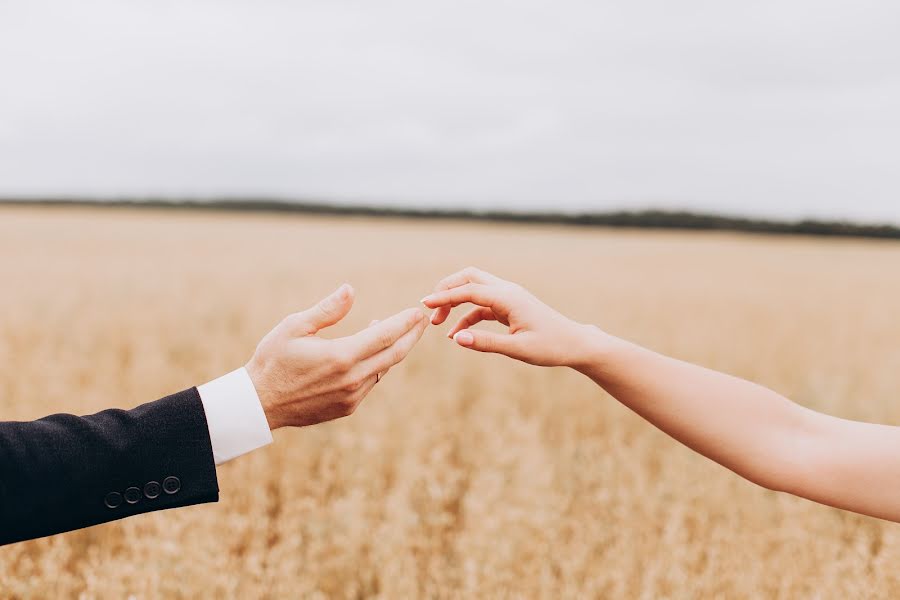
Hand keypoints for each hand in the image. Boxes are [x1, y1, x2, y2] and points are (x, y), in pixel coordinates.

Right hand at [246, 284, 426, 429]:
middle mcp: (352, 379)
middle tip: (423, 321)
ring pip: (383, 369)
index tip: (417, 311)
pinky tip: (371, 353)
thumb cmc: (273, 360)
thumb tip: (350, 290)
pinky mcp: (348, 407)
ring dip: (393, 350)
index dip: (404, 322)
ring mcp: (351, 396)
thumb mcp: (294, 327)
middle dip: (411, 336)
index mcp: (341, 356)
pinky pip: (371, 383)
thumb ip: (327, 310)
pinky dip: (377, 365)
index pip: (384, 335)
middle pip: (394, 354)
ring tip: (394, 332)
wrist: (259, 404)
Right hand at [421, 267, 596, 366]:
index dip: (444, 297)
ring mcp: (508, 297)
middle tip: (430, 310)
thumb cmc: (551, 346)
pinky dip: (466, 315)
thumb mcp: (518, 349)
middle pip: (468, 277)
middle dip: (446, 290)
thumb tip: (456, 338)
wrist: (575, 344)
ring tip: (439, 325)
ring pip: (473, 288)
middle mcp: (507, 291)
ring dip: (455, 302)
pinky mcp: (509, 307)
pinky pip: (481, 305)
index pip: (468, 290)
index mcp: (508, 297)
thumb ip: (486, 343)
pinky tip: (457, 334)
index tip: (423, 305)